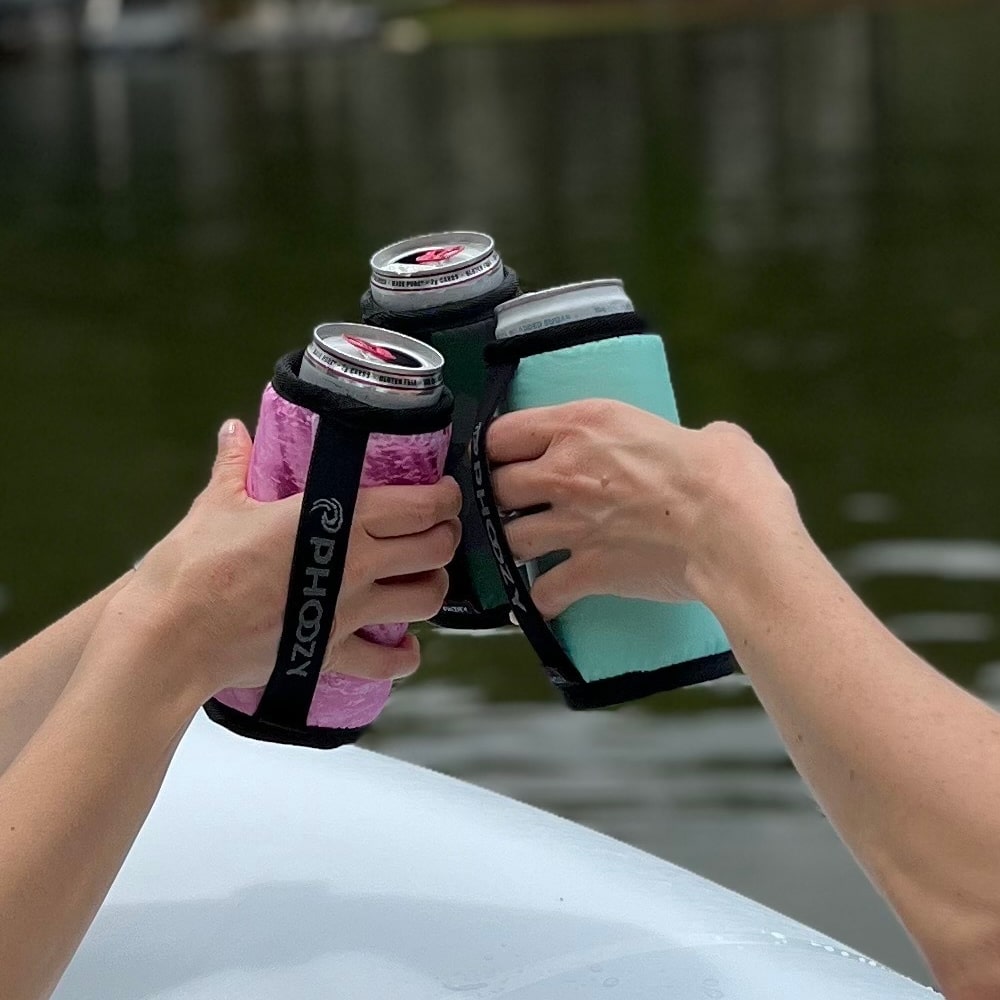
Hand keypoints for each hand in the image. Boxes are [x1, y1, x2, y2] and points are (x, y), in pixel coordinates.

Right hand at [114, 420, 460, 700]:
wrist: (171, 636)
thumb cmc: (193, 565)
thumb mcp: (217, 505)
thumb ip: (235, 466)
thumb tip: (233, 432)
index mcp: (337, 520)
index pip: (419, 505)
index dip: (444, 497)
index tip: (444, 492)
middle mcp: (356, 565)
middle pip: (435, 549)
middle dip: (445, 535)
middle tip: (436, 529)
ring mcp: (348, 612)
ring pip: (426, 601)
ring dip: (433, 587)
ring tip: (421, 578)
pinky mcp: (332, 653)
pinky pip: (388, 662)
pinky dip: (403, 656)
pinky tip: (401, 647)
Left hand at [487, 400, 799, 617]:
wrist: (736, 536)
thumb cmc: (727, 478)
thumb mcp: (707, 436)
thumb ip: (688, 439)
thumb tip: (708, 446)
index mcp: (585, 426)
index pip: (504, 432)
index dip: (499, 447)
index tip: (506, 457)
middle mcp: (565, 473)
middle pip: (494, 488)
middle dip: (499, 499)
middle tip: (515, 505)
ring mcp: (572, 525)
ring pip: (507, 540)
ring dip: (512, 546)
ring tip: (526, 548)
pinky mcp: (588, 570)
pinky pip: (542, 591)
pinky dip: (541, 599)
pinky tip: (547, 599)